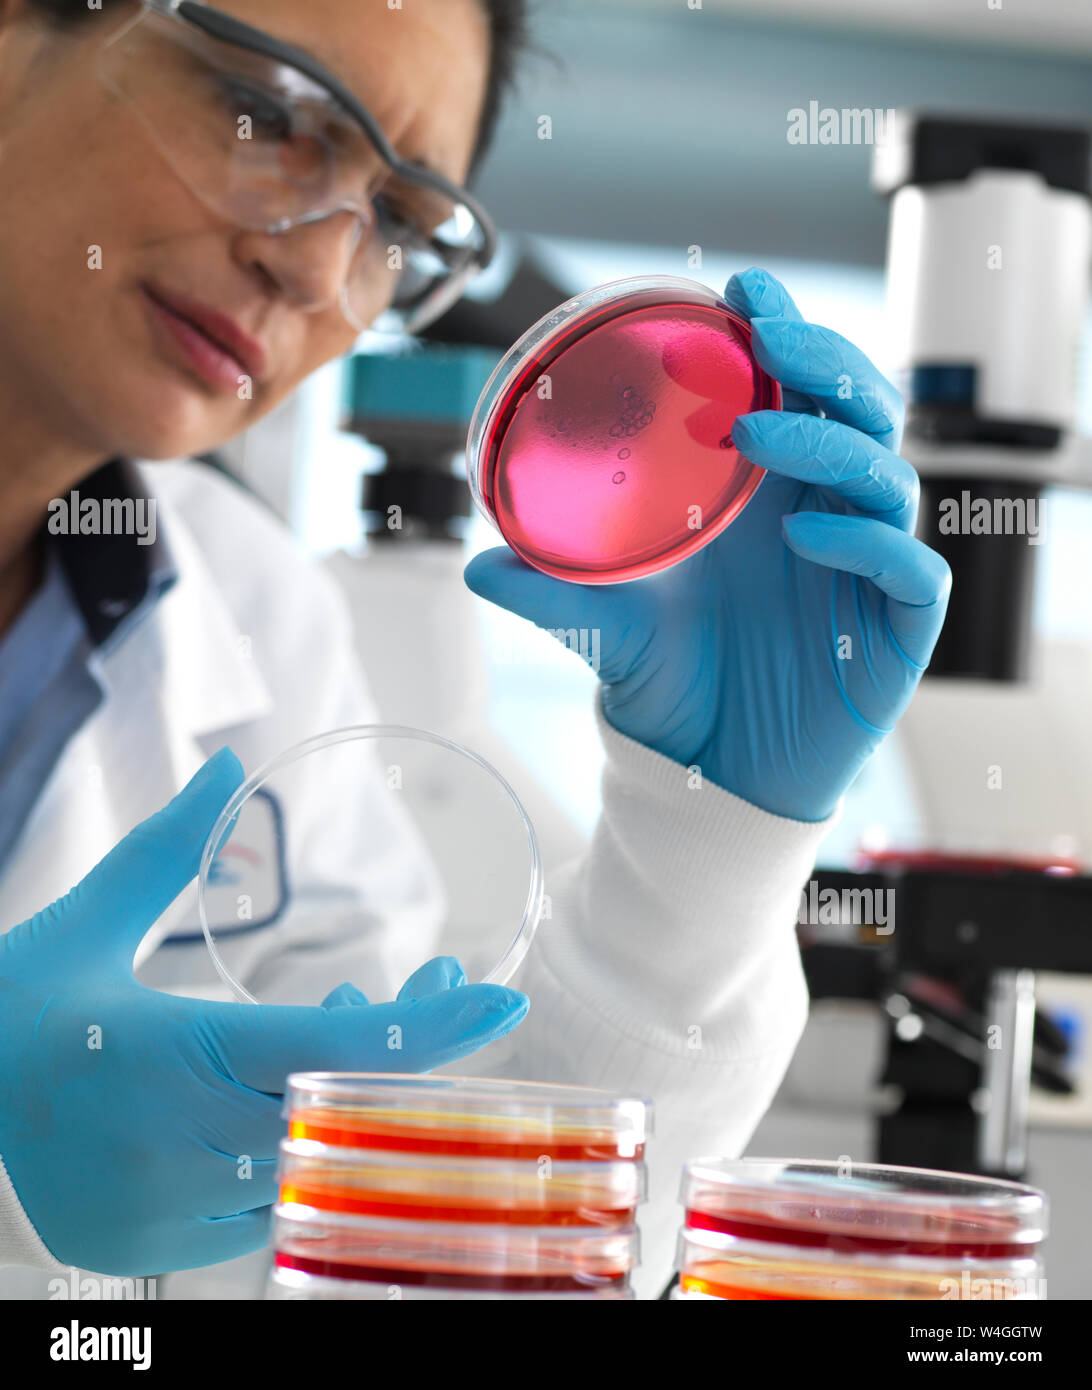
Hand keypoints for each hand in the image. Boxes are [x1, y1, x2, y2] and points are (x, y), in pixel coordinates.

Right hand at [0, 751, 527, 1275]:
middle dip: (412, 1048)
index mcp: (168, 1052)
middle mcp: (176, 1144)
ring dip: (359, 1094)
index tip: (500, 999)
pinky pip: (270, 1205)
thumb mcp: (91, 917)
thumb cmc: (22, 1000)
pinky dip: (302, 1144)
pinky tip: (296, 1089)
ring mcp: (166, 1209)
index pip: (335, 1047)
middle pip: (345, 1106)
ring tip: (358, 1023)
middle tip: (448, 989)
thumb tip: (229, 766)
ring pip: (316, 1162)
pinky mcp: (156, 1246)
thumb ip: (168, 845)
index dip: (429, 1026)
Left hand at [465, 267, 950, 822]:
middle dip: (822, 360)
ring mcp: (867, 567)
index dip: (783, 333)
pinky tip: (803, 536)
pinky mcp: (897, 627)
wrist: (711, 777)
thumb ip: (553, 592)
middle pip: (860, 410)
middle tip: (767, 335)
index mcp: (768, 494)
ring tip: (755, 430)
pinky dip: (864, 542)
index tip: (741, 288)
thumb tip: (474, 567)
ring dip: (829, 441)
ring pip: (887, 473)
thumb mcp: (605, 627)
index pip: (798, 392)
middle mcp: (825, 515)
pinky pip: (908, 569)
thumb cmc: (674, 682)